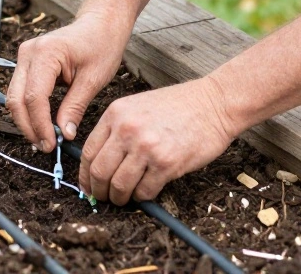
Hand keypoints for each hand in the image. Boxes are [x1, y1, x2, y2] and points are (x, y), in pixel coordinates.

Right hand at [6, 11, 129, 151]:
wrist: (100, 24)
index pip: (34, 97)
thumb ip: (75, 107)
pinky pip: (20, 91)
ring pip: (14, 97)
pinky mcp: (26, 62)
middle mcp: (28, 52)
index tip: (51, 144)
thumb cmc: (101, 45)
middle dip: (29, 127)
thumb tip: (64, 135)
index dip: (40, 125)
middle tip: (46, 146)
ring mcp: (24, 56)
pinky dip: (28, 110)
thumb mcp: (93, 79)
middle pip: (16, 99)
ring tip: (44, 139)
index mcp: (46, 53)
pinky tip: (41, 124)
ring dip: (26, 121)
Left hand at [78, 76, 236, 204]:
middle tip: (104, 198)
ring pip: (120, 186)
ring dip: (120, 198)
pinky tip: (147, 191)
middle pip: (100, 172)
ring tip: (126, 198)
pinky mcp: (166, 163)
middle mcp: (127, 130)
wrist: (214, 103)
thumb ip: (117, 129)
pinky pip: (144, 191)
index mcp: (116, 114)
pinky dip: (143, 197)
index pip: (88, 152)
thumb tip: (100, 163)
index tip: (89, 186)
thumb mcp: (137, 106)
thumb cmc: (179, 106)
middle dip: (99, 191)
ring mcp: (146, 147)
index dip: (86, 175)